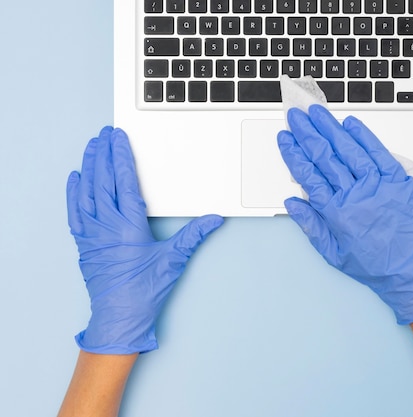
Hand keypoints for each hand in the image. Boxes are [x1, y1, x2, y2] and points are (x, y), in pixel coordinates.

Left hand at [66, 127, 222, 353]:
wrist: (119, 316)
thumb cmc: (144, 290)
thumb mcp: (174, 259)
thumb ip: (193, 235)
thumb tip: (213, 220)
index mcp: (128, 225)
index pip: (124, 181)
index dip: (121, 157)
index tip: (119, 139)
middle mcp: (106, 225)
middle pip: (102, 180)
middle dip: (103, 153)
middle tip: (105, 134)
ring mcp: (91, 233)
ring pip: (86, 191)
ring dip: (88, 166)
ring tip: (91, 146)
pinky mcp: (84, 243)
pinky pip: (75, 211)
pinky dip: (74, 192)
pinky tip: (75, 178)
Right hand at [277, 105, 412, 323]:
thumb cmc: (378, 268)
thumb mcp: (335, 254)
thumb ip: (311, 226)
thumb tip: (292, 203)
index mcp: (337, 213)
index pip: (309, 175)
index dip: (294, 154)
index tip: (284, 139)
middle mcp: (356, 195)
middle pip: (325, 156)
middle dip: (307, 133)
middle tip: (295, 117)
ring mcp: (379, 185)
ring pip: (349, 149)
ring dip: (330, 128)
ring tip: (317, 113)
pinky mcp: (399, 180)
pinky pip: (379, 153)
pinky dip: (364, 136)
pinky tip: (350, 123)